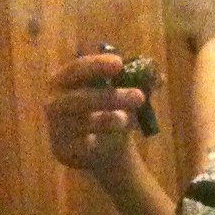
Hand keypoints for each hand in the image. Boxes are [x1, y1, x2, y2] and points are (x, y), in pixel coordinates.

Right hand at [45, 52, 145, 182]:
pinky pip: (82, 146)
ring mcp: (56, 127)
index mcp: (65, 80)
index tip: (120, 63)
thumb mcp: (125, 94)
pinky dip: (98, 142)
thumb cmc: (109, 112)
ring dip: (107, 120)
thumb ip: (141, 83)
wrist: (103, 150)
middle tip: (140, 97)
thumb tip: (160, 78)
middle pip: (79, 98)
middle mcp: (55, 102)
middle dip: (110, 97)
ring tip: (125, 120)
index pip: (77, 69)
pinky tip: (113, 141)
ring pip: (82, 123)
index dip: (97, 65)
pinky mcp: (62, 150)